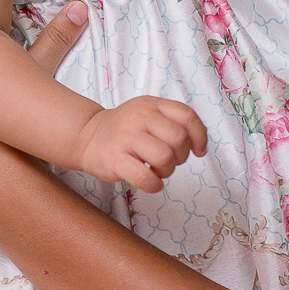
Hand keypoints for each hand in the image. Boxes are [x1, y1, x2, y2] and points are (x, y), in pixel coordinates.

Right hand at [76, 97, 206, 193]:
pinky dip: (154, 185)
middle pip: (178, 138)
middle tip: (170, 161)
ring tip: (157, 171)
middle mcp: (139, 117)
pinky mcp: (115, 159)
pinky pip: (145, 178)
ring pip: (164, 157)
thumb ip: (173, 121)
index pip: (187, 115)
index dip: (199, 136)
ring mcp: (126, 137)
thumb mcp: (148, 114)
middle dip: (181, 156)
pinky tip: (150, 182)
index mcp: (152, 105)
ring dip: (167, 171)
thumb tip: (201, 140)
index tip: (198, 151)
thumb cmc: (125, 130)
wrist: (87, 136)